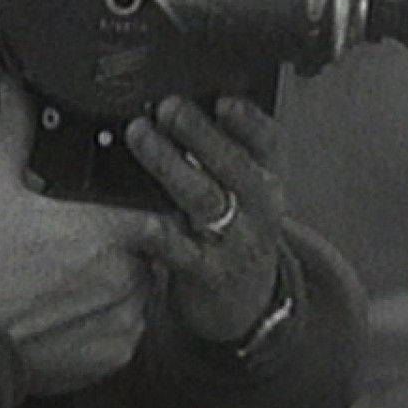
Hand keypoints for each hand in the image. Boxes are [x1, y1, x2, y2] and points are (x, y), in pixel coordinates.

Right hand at [0, 80, 179, 395]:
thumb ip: (17, 132)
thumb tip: (20, 89)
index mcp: (106, 231)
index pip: (157, 212)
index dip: (144, 208)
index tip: (121, 210)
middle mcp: (124, 277)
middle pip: (149, 250)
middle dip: (123, 245)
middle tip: (80, 245)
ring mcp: (122, 321)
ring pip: (139, 291)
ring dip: (116, 282)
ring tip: (68, 279)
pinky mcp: (112, 356)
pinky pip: (125, 331)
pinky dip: (105, 320)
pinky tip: (67, 311)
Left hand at [125, 95, 286, 342]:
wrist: (245, 306)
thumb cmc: (233, 230)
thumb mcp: (241, 192)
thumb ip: (218, 151)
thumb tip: (176, 100)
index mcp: (265, 178)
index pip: (267, 142)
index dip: (249, 120)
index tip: (224, 100)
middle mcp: (257, 207)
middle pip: (234, 165)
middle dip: (200, 133)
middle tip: (168, 106)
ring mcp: (235, 241)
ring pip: (204, 199)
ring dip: (170, 164)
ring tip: (140, 135)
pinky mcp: (208, 274)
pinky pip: (183, 252)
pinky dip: (162, 234)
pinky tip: (144, 219)